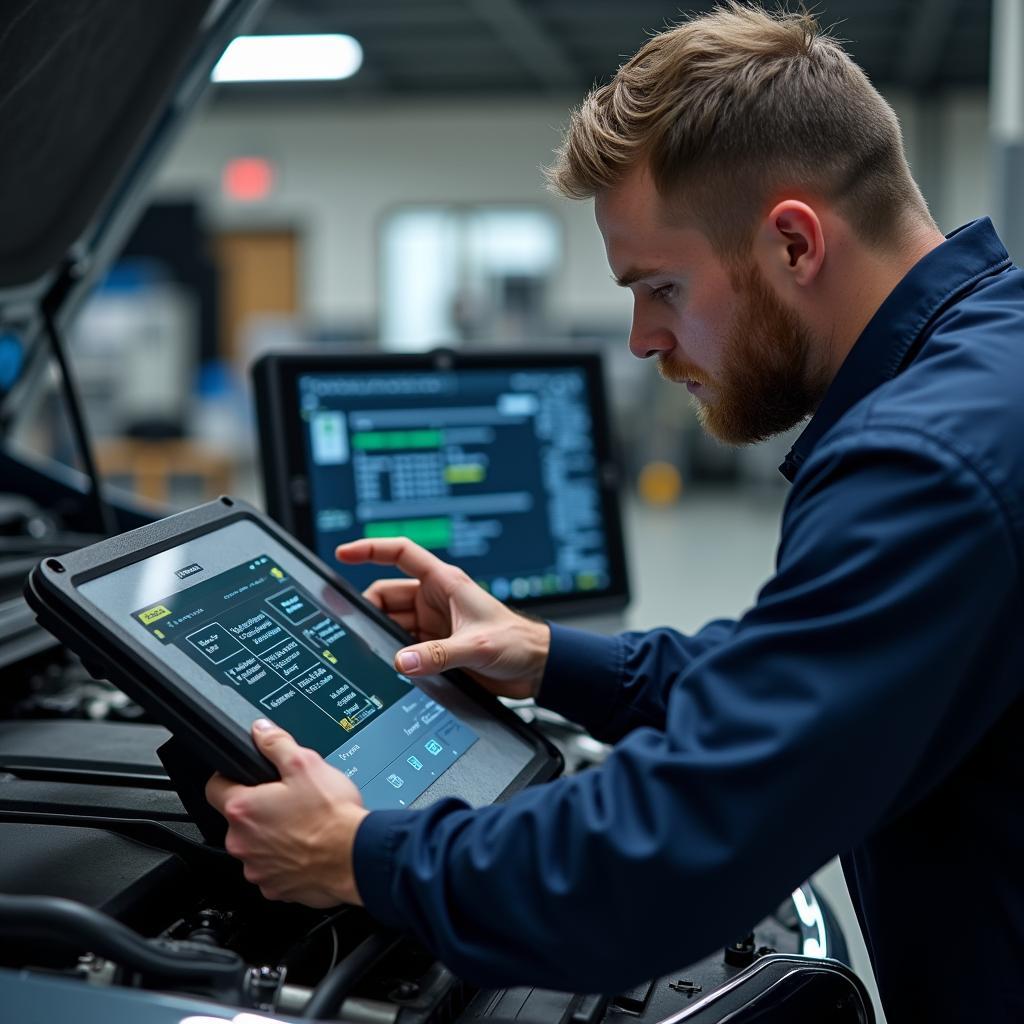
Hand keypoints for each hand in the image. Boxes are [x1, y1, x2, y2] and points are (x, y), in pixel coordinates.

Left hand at [206, 719, 368, 906]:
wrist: (356, 857)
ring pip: (256, 845)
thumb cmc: (331, 815)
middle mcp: (242, 843)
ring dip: (272, 835)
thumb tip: (260, 730)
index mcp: (244, 809)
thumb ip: (276, 743)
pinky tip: (308, 847)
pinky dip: (286, 859)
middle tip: (289, 800)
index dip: (229, 777)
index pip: (214, 787)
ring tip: (303, 824)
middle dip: (260, 808)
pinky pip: (273, 869)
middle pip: (239, 818)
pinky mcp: (275, 889)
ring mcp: (257, 869)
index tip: (246, 777)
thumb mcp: (305, 764)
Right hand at [336, 538, 550, 700]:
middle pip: (387, 595)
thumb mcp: (477, 645)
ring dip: (383, 637)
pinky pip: (404, 647)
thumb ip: (439, 655)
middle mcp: (435, 599)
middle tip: (356, 630)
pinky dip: (395, 655)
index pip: (400, 553)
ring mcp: (433, 624)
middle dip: (370, 610)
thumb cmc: (518, 642)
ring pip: (392, 623)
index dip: (370, 549)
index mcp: (445, 583)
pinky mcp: (434, 647)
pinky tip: (391, 667)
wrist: (536, 668)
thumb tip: (401, 662)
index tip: (344, 553)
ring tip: (373, 653)